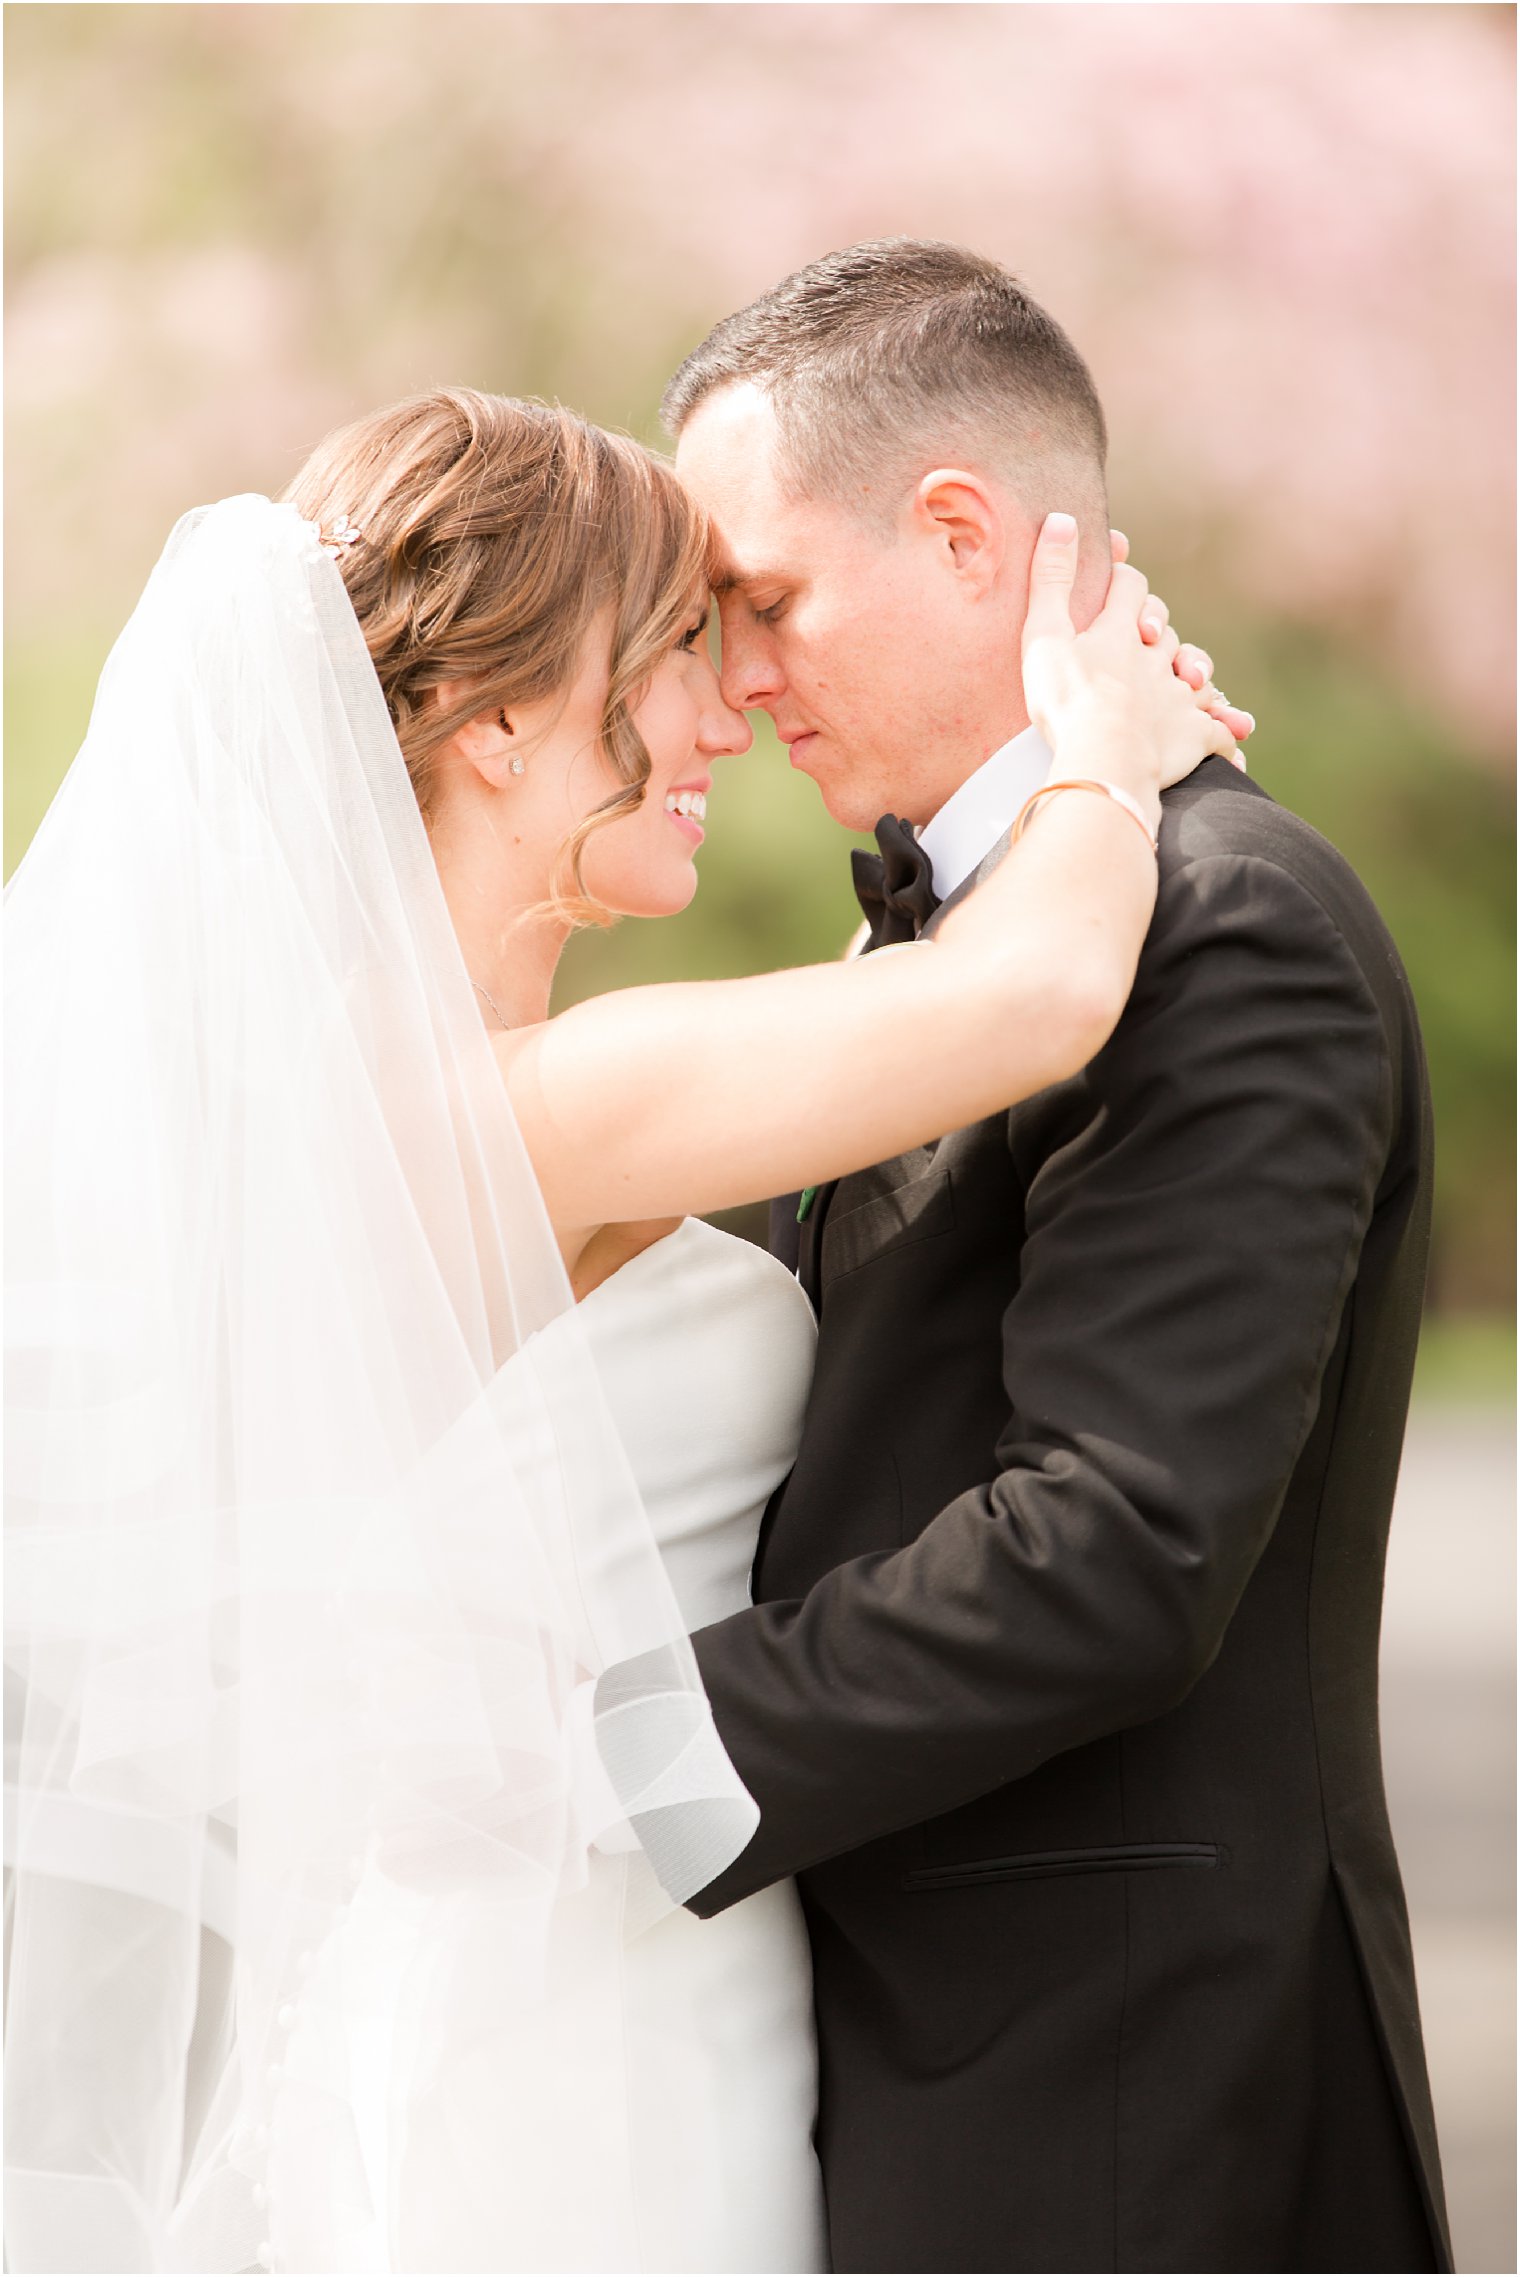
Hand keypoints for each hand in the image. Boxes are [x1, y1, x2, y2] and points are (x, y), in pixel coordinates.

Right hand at [1021, 513, 1239, 816]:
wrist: (1106, 758)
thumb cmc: (1068, 699)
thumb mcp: (1044, 635)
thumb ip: (1051, 580)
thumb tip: (1063, 519)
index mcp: (1121, 630)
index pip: (1130, 587)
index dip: (1123, 579)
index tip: (1116, 577)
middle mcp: (1157, 657)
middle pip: (1165, 631)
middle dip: (1156, 631)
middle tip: (1142, 639)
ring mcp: (1179, 696)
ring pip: (1193, 674)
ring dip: (1190, 675)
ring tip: (1187, 682)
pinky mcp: (1195, 734)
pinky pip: (1217, 730)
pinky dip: (1225, 730)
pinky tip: (1234, 735)